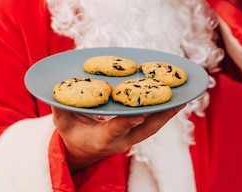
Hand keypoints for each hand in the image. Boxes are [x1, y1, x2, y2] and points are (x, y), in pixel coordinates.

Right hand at [51, 105, 183, 171]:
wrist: (83, 152)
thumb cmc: (72, 135)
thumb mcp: (62, 124)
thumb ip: (61, 108)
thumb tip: (56, 89)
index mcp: (100, 140)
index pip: (113, 131)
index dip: (125, 123)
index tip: (137, 114)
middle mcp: (120, 141)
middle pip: (144, 129)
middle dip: (161, 115)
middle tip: (176, 101)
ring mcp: (130, 138)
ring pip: (153, 125)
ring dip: (168, 112)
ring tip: (184, 96)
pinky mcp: (136, 132)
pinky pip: (153, 121)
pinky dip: (164, 110)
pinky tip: (175, 97)